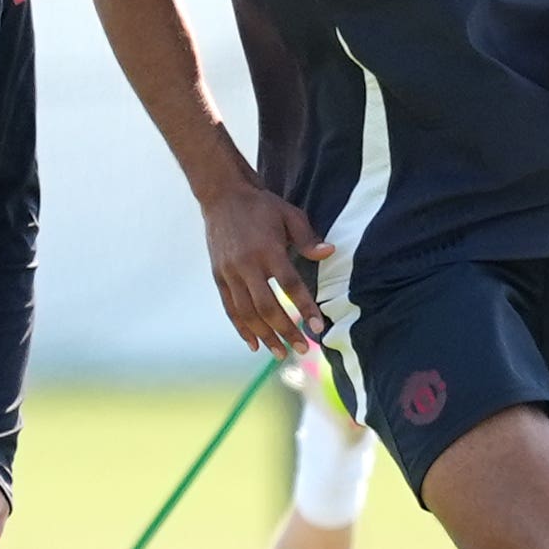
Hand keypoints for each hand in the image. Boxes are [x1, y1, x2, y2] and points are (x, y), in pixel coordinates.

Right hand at [200, 178, 333, 353]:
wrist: (222, 195)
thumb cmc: (262, 205)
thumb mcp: (290, 215)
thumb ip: (308, 238)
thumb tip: (330, 253)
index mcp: (268, 249)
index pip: (290, 285)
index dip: (305, 308)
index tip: (318, 327)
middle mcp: (247, 264)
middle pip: (267, 307)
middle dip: (286, 331)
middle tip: (302, 348)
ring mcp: (230, 272)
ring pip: (247, 313)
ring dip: (265, 336)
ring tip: (281, 353)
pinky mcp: (219, 276)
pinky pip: (230, 308)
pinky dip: (241, 328)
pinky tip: (254, 344)